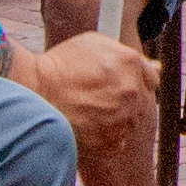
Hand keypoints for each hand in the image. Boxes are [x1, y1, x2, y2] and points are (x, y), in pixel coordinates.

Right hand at [20, 31, 155, 153]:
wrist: (32, 90)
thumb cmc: (58, 65)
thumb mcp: (93, 44)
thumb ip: (125, 54)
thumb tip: (154, 66)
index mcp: (130, 63)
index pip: (152, 78)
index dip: (137, 83)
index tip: (124, 87)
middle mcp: (131, 90)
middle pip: (144, 101)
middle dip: (127, 102)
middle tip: (102, 101)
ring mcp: (121, 116)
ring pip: (131, 122)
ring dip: (118, 119)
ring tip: (92, 113)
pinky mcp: (109, 138)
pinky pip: (117, 141)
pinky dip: (107, 137)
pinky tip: (91, 127)